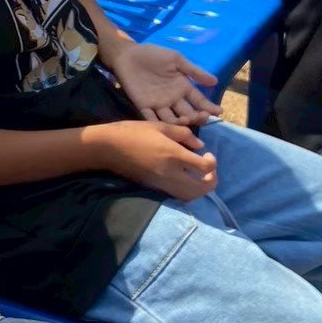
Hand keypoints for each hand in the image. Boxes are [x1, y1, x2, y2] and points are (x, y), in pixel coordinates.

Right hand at [96, 119, 217, 199]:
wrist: (108, 148)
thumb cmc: (133, 132)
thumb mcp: (160, 126)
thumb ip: (183, 134)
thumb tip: (200, 145)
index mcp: (174, 154)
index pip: (205, 167)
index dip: (212, 162)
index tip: (207, 154)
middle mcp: (171, 173)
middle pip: (202, 188)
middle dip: (212, 181)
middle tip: (208, 169)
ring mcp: (162, 183)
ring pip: (190, 197)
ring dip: (200, 189)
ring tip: (197, 176)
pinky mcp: (154, 188)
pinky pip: (177, 195)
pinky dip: (187, 191)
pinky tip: (184, 178)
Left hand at [110, 41, 218, 126]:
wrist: (128, 55)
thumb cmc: (154, 55)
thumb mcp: (176, 60)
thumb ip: (194, 71)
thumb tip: (215, 81)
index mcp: (182, 87)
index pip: (199, 101)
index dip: (208, 107)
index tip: (219, 112)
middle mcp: (173, 99)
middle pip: (188, 113)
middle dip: (197, 117)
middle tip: (203, 117)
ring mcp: (158, 104)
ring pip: (172, 119)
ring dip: (180, 122)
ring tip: (187, 120)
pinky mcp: (143, 106)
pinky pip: (151, 118)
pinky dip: (157, 123)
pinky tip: (165, 127)